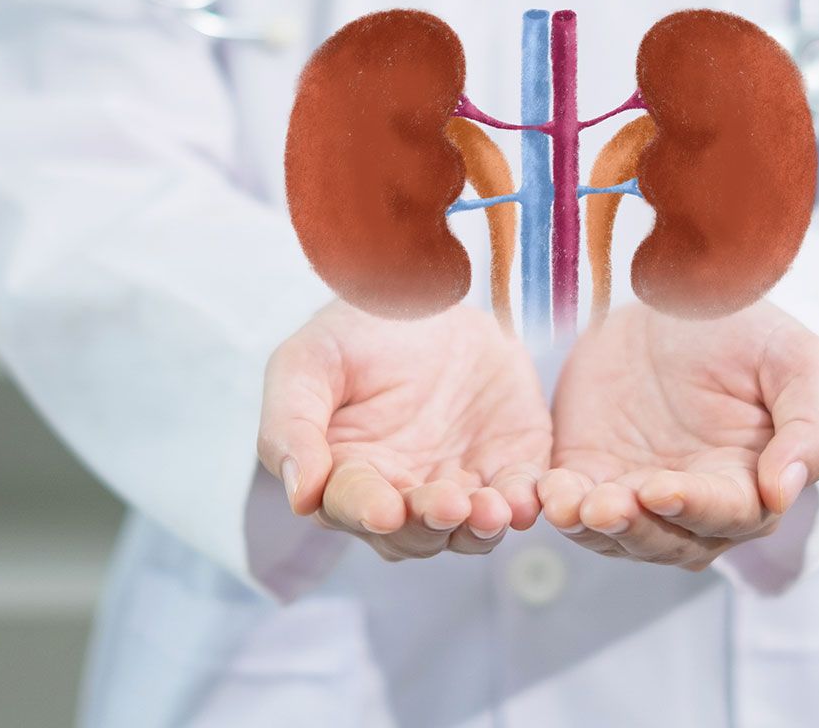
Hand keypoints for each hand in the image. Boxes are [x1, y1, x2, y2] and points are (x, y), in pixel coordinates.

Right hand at [258, 301, 550, 559]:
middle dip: (429, 523)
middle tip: (447, 505)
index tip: (383, 511)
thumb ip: (292, 424)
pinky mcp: (509, 466)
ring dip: (478, 527)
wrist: (429, 286)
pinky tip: (527, 501)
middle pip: (413, 532)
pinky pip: (518, 498)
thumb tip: (299, 498)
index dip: (367, 511)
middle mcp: (402, 492)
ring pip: (466, 529)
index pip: (352, 506)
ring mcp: (458, 483)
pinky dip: (523, 505)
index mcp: (347, 473)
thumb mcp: (309, 361)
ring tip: (493, 510)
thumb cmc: (357, 330)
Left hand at [540, 301, 818, 569]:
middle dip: (636, 527)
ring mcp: (638, 494)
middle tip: (606, 506)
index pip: (729, 515)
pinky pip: (573, 506)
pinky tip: (546, 493)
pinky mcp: (589, 474)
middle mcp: (695, 504)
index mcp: (751, 484)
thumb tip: (785, 494)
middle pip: (669, 539)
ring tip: (570, 505)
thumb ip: (809, 427)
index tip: (664, 488)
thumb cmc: (747, 331)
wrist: (675, 295)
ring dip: (594, 527)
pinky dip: (559, 507)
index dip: (697, 507)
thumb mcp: (797, 361)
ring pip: (618, 536)